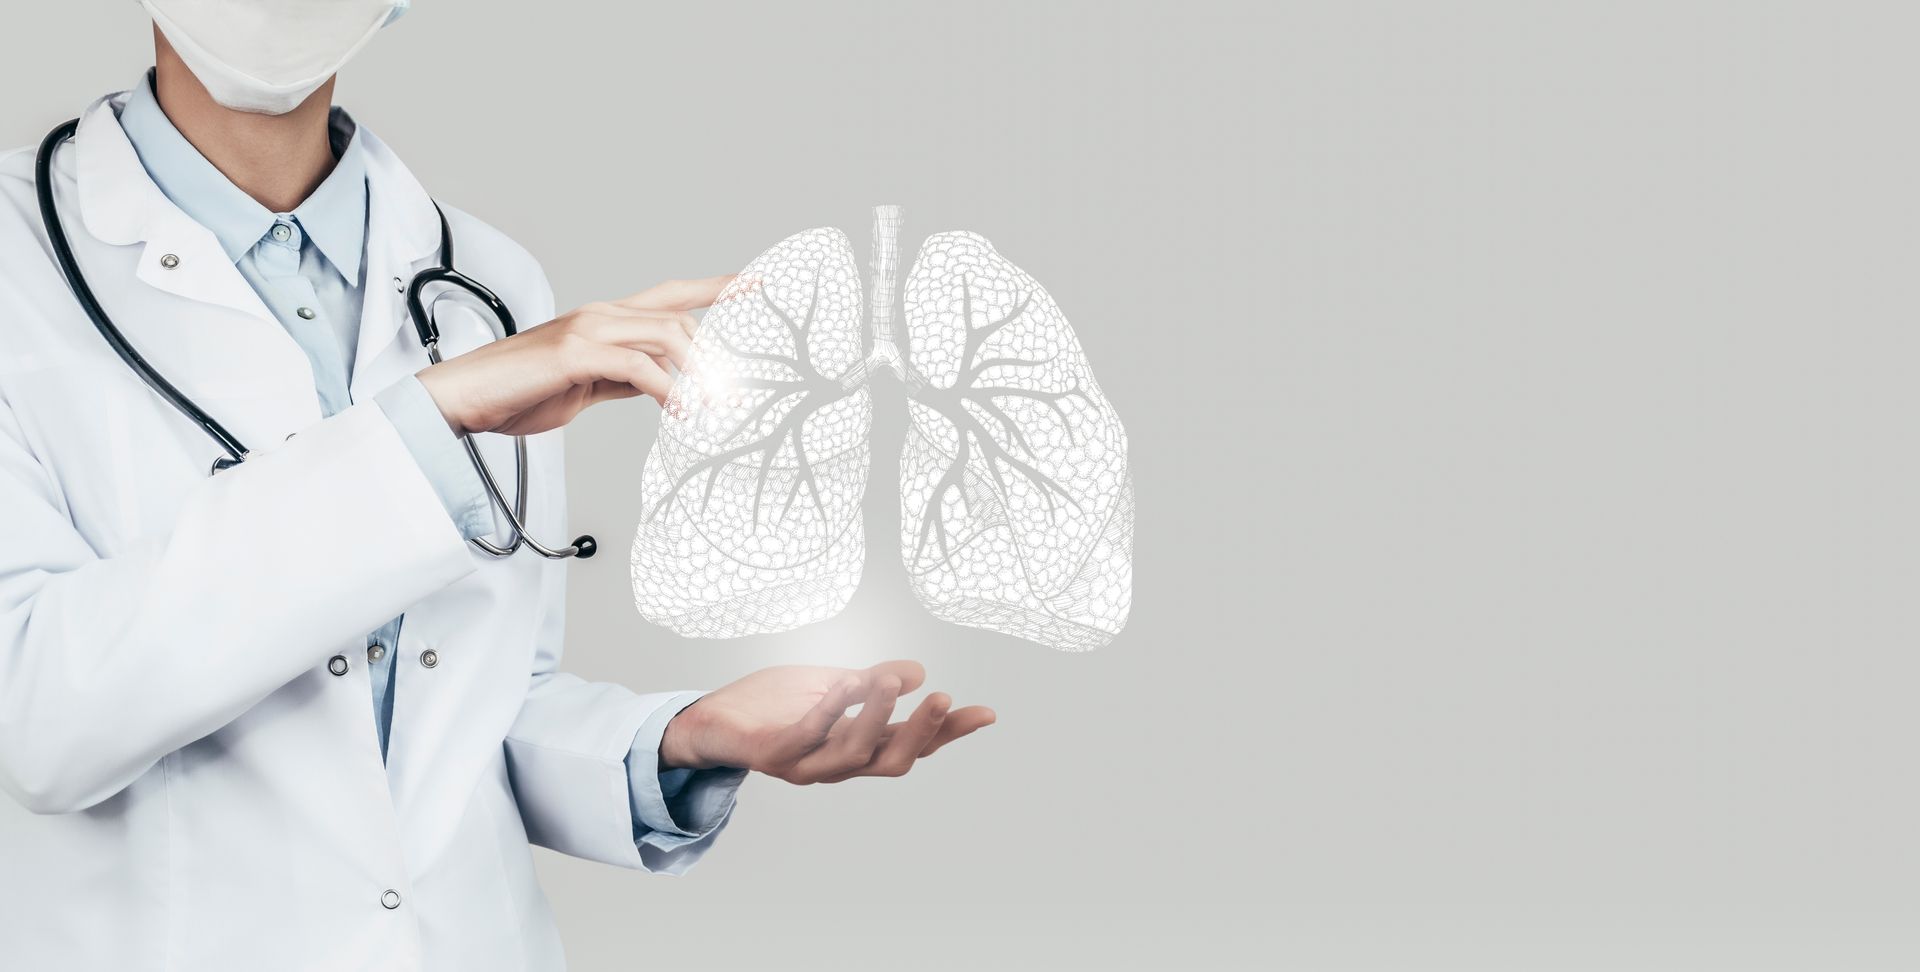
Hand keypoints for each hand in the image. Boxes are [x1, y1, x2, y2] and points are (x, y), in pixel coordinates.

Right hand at [416, 276, 731, 435]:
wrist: (465, 398)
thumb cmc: (518, 393)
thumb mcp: (586, 385)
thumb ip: (623, 378)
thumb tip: (660, 385)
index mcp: (605, 319)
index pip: (672, 295)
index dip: (716, 289)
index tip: (757, 286)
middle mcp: (601, 315)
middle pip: (680, 319)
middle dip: (716, 355)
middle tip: (736, 393)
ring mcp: (588, 330)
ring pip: (666, 336)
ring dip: (699, 374)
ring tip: (715, 406)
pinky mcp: (575, 354)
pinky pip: (638, 367)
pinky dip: (668, 391)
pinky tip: (680, 412)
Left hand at [660, 661, 994, 782]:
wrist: (711, 718)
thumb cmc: (774, 704)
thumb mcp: (834, 684)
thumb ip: (872, 683)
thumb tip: (917, 672)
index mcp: (859, 747)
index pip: (913, 744)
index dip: (949, 732)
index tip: (986, 713)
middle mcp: (838, 764)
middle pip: (893, 761)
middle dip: (921, 733)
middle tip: (945, 698)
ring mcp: (806, 764)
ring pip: (853, 754)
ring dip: (876, 718)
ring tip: (892, 682)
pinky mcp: (774, 755)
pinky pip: (807, 737)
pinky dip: (829, 712)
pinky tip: (845, 686)